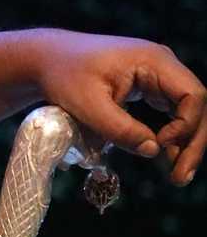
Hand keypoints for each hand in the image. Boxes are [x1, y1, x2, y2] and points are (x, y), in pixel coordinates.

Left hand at [34, 31, 203, 186]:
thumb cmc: (62, 76)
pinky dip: (169, 134)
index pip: (192, 95)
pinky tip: (164, 157)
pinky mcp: (147, 86)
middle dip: (192, 142)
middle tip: (181, 176)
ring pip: (185, 111)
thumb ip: (119, 129)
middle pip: (194, 105)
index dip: (185, 125)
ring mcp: (156, 75)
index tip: (161, 145)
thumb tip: (153, 151)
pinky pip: (170, 112)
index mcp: (153, 60)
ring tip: (176, 175)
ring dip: (183, 142)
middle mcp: (162, 64)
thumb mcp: (87, 105)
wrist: (44, 59)